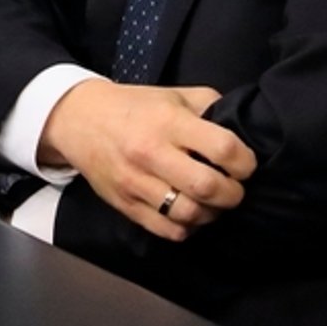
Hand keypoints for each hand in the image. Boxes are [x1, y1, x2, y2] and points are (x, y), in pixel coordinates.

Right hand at [39, 79, 256, 241]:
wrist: (80, 121)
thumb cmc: (134, 107)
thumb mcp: (174, 94)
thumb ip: (209, 106)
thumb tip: (242, 130)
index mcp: (168, 121)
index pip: (222, 147)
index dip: (244, 161)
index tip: (245, 164)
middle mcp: (152, 153)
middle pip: (207, 187)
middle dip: (233, 193)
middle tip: (234, 188)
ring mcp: (137, 183)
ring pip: (189, 214)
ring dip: (212, 213)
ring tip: (213, 202)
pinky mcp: (126, 206)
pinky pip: (168, 231)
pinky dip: (187, 228)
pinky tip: (189, 213)